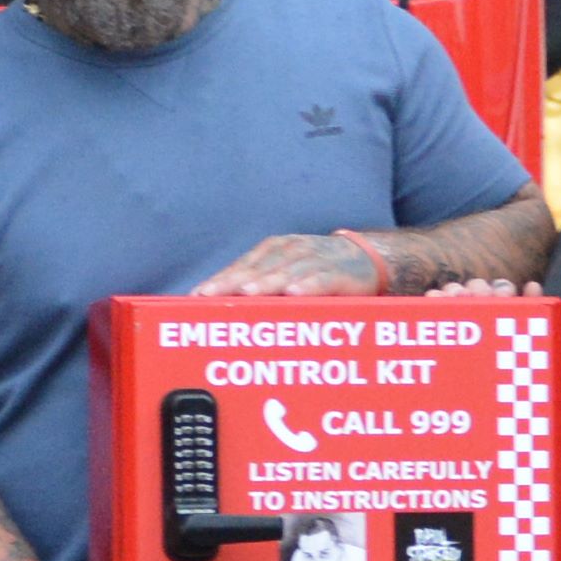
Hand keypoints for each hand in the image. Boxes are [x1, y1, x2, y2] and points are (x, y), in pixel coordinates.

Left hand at [200, 231, 388, 300]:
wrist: (364, 258)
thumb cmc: (315, 273)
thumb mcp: (284, 276)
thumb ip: (258, 290)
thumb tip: (219, 309)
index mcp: (272, 252)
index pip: (241, 268)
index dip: (219, 281)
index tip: (197, 296)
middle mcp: (290, 251)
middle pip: (257, 269)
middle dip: (233, 282)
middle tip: (211, 296)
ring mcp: (316, 259)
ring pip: (287, 272)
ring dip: (267, 283)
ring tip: (247, 294)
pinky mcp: (341, 272)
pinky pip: (323, 279)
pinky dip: (309, 285)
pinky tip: (295, 293)